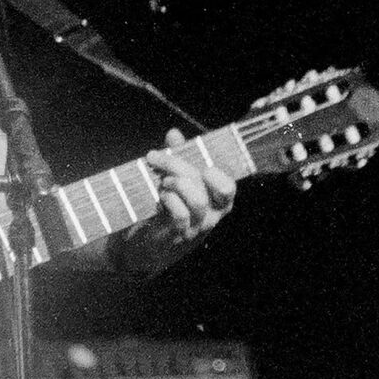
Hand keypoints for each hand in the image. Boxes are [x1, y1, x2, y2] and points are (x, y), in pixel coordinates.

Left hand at [144, 128, 236, 243]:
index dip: (216, 173)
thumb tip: (174, 133)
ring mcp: (198, 227)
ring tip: (161, 183)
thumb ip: (177, 157)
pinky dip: (169, 202)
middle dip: (176, 164)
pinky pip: (181, 215)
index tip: (196, 164)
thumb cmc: (168, 207)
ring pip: (198, 200)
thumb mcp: (175, 180)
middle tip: (155, 158)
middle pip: (205, 182)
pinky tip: (160, 199)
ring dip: (175, 184)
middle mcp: (212, 215)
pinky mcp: (180, 235)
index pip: (228, 187)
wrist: (150, 244)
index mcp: (217, 200)